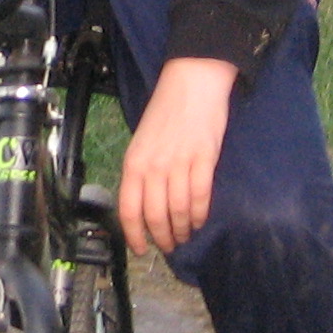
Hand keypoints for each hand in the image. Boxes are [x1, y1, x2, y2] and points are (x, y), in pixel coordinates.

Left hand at [118, 57, 237, 255]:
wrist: (192, 83)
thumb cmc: (166, 111)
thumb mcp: (141, 141)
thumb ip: (141, 171)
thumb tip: (143, 203)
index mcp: (134, 162)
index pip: (129, 209)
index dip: (135, 235)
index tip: (141, 249)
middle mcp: (153, 167)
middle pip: (155, 216)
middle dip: (163, 237)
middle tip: (169, 246)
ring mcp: (179, 164)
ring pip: (178, 211)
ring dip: (182, 229)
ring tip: (185, 235)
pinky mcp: (204, 159)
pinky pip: (200, 197)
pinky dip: (200, 214)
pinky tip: (199, 220)